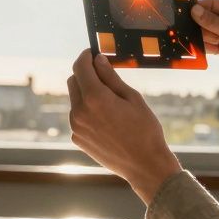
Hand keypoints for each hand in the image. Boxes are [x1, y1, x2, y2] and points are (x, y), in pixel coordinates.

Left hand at [67, 50, 182, 204]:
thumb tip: (98, 60)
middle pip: (73, 81)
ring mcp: (76, 127)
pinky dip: (87, 111)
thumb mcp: (132, 98)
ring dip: (86, 93)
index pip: (80, 66)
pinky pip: (77, 117)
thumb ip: (111, 77)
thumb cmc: (145, 129)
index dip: (85, 56)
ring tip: (109, 103)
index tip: (92, 52)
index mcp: (95, 98)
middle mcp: (80, 112)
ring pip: (74, 100)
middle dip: (85, 74)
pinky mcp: (77, 139)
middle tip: (104, 75)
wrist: (144, 165)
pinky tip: (106, 120)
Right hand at [192, 0, 218, 121]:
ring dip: (202, 38)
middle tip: (199, 35)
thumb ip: (213, 22)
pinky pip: (204, 42)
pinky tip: (213, 52)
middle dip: (200, 26)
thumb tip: (194, 9)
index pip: (212, 3)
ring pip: (202, 30)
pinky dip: (204, 47)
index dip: (199, 8)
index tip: (186, 15)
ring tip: (214, 45)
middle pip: (204, 17)